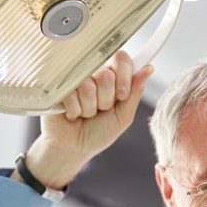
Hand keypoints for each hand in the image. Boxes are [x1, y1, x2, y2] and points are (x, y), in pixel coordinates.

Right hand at [23, 51, 153, 188]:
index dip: (124, 76)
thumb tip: (148, 68)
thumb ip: (134, 93)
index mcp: (112, 76)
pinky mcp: (58, 86)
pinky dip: (75, 111)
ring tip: (84, 114)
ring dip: (89, 108)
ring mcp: (75, 78)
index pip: (121, 59)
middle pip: (106, 75)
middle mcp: (94, 73)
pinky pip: (72, 94)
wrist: (75, 148)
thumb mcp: (123, 116)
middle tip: (100, 111)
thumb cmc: (99, 132)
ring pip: (88, 86)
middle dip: (106, 100)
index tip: (122, 95)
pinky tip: (72, 115)